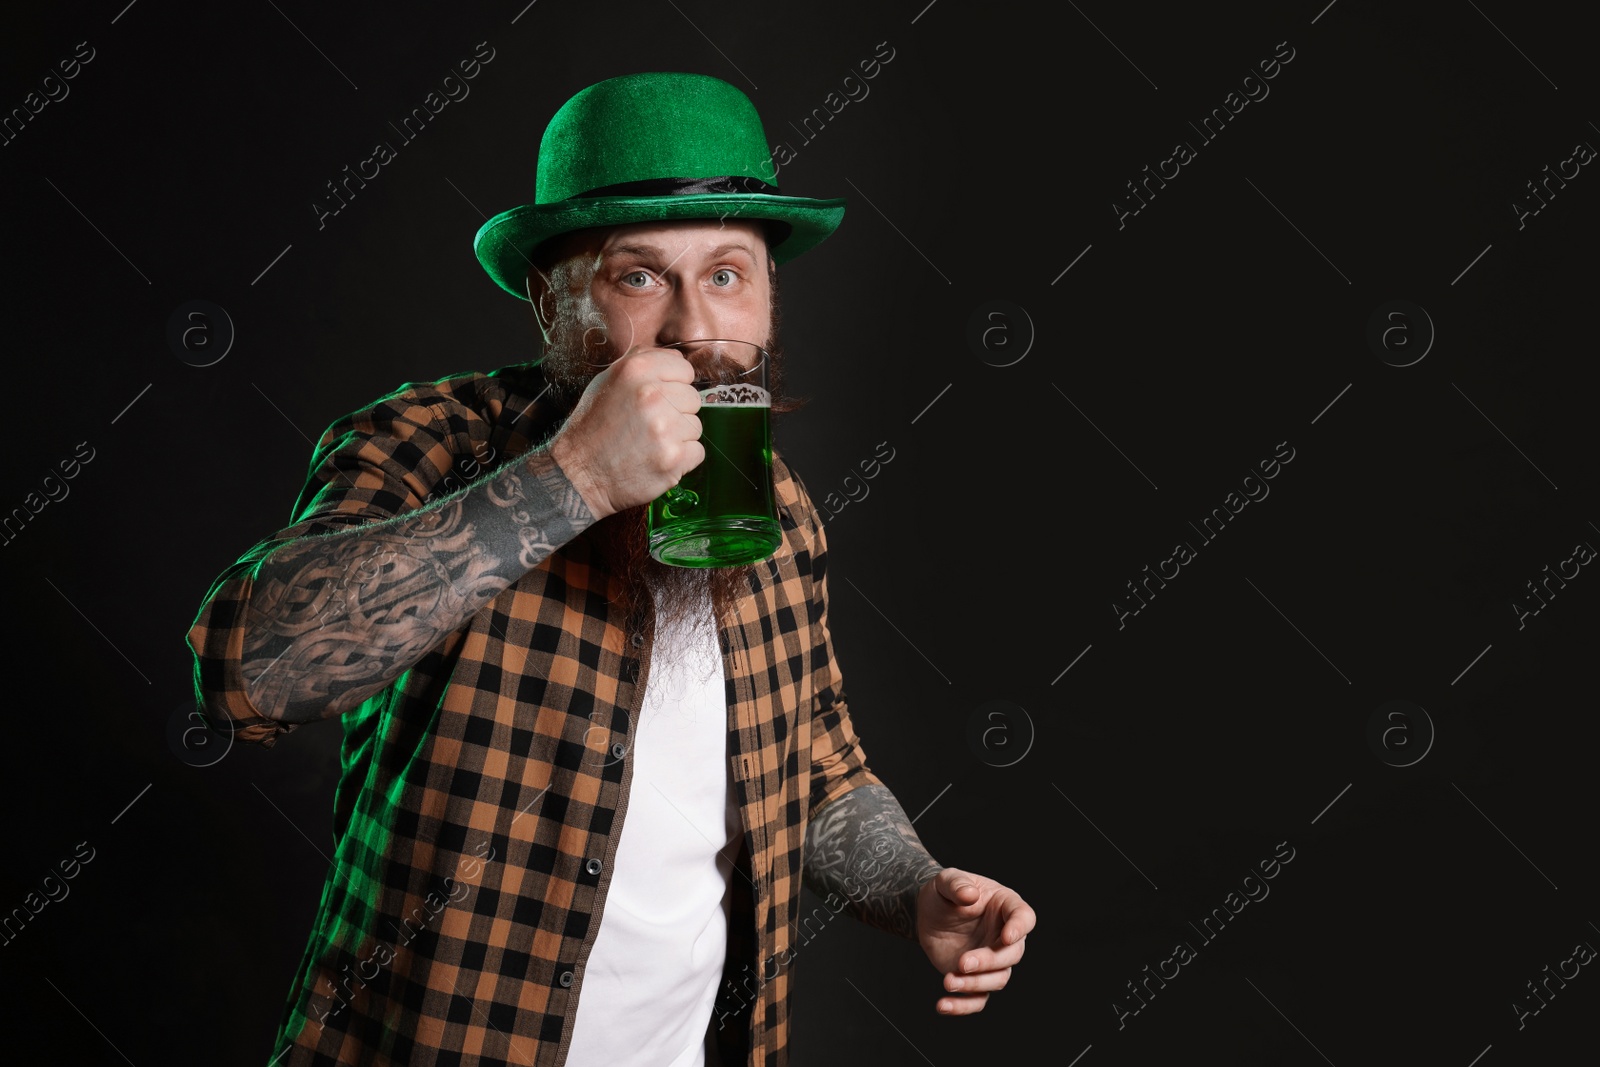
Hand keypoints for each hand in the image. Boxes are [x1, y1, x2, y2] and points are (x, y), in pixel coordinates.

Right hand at [547, 345, 704, 519]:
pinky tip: (657, 459)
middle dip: (676, 412)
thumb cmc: (594, 427)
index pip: (685, 370)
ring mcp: (664, 428)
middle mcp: (652, 395)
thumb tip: (678, 359)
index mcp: (636, 370)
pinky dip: (682, 460)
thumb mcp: (608, 381)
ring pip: (695, 426)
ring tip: (650, 443)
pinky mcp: (673, 458)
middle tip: (650, 426)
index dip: (673, 385)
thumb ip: (642, 362)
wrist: (579, 473)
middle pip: (693, 398)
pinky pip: (697, 452)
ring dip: (678, 437)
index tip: (657, 400)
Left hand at [915, 867, 1035, 1015]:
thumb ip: (957, 884)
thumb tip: (970, 895)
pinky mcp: (976, 978)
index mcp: (1005, 906)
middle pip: (1012, 955)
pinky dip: (963, 1006)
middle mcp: (1004, 936)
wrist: (927, 914)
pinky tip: (943, 1005)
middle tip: (962, 963)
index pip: (1024, 917)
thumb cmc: (943, 893)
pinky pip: (978, 999)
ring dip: (975, 985)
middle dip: (989, 962)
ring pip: (998, 979)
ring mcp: (992, 959)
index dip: (1020, 928)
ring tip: (948, 981)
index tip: (1008, 937)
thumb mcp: (946, 881)